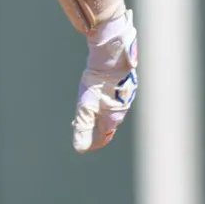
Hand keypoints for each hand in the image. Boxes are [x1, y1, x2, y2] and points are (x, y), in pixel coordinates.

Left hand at [72, 9, 136, 153]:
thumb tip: (79, 148)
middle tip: (80, 127)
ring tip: (86, 112)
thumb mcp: (86, 106)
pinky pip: (113, 97)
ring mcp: (125, 95)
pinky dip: (103, 101)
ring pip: (111, 110)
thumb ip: (83, 127)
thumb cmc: (98, 82)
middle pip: (108, 124)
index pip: (104, 136)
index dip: (93, 142)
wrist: (111, 55)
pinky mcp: (124, 83)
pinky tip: (97, 94)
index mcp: (114, 117)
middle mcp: (122, 108)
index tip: (83, 145)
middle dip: (94, 128)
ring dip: (99, 114)